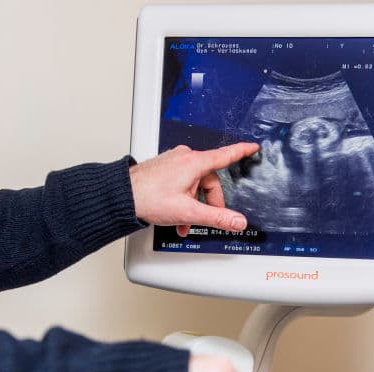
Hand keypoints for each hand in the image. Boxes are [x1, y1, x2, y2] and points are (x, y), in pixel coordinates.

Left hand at [129, 143, 259, 235]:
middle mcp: (184, 158)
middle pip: (209, 180)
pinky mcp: (164, 168)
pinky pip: (182, 183)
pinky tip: (175, 214)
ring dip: (193, 204)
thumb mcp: (188, 212)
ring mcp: (173, 162)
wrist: (121, 196)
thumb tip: (237, 221)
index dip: (241, 151)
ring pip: (194, 184)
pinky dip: (183, 199)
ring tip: (183, 222)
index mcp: (194, 163)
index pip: (226, 155)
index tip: (253, 147)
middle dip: (208, 202)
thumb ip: (216, 217)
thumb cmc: (148, 197)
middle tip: (203, 220)